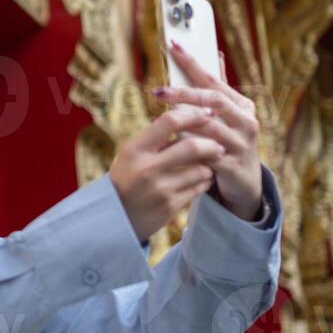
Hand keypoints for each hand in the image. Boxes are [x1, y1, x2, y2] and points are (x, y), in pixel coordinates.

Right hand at [109, 104, 226, 243]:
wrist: (115, 218)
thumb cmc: (126, 179)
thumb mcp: (131, 155)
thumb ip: (154, 138)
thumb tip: (186, 115)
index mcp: (135, 150)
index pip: (169, 122)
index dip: (192, 115)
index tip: (206, 115)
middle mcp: (147, 168)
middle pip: (192, 147)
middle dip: (210, 144)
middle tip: (218, 145)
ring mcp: (160, 189)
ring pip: (200, 170)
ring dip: (209, 166)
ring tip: (208, 165)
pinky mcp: (170, 206)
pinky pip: (198, 189)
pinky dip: (204, 182)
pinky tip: (201, 180)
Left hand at [148, 41, 262, 220]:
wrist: (244, 182)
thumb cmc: (230, 141)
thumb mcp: (228, 115)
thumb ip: (219, 87)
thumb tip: (216, 54)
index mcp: (243, 106)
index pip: (214, 80)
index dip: (193, 64)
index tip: (174, 47)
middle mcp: (246, 122)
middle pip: (213, 101)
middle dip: (184, 93)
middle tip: (159, 91)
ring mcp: (240, 144)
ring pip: (209, 126)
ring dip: (184, 120)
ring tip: (161, 117)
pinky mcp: (231, 165)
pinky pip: (205, 152)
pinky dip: (187, 145)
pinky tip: (171, 141)